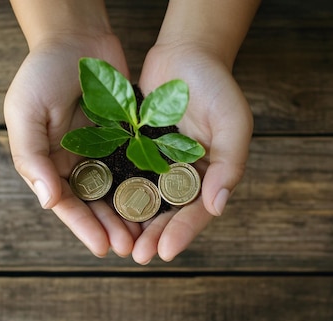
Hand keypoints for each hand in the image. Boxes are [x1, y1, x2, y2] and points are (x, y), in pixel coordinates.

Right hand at [4, 34, 140, 256]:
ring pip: (117, 191)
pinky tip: (159, 202)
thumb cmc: (41, 72)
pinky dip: (144, 185)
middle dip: (111, 227)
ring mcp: (101, 151)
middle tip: (130, 248)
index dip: (83, 227)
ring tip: (145, 235)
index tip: (102, 247)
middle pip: (94, 204)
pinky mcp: (125, 138)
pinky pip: (135, 166)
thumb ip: (32, 156)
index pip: (65, 203)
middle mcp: (75, 162)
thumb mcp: (24, 112)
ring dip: (130, 214)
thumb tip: (48, 201)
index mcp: (48, 162)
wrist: (75, 37)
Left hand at [132, 43, 253, 263]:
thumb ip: (229, 164)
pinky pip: (122, 175)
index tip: (165, 252)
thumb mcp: (233, 123)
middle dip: (152, 236)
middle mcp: (181, 176)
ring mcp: (155, 164)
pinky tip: (100, 209)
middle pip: (167, 213)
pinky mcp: (132, 150)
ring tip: (118, 243)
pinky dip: (113, 193)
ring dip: (131, 223)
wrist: (185, 53)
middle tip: (137, 255)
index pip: (196, 211)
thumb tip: (217, 207)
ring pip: (142, 201)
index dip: (182, 233)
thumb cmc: (216, 87)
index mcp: (209, 176)